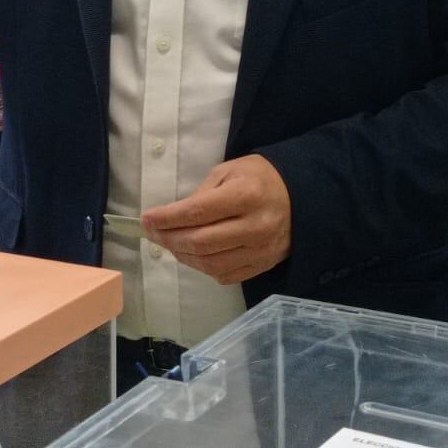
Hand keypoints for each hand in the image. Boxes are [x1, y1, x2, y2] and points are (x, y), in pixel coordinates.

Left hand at [140, 155, 291, 285]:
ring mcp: (260, 251)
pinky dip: (203, 268)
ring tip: (169, 243)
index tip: (146, 218)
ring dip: (182, 255)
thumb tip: (172, 218)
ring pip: (210, 264)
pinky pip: (225, 275)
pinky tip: (193, 255)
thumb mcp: (229, 171)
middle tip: (152, 232)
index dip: (167, 218)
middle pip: (200, 242)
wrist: (301, 196)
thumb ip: (202, 194)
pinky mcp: (262, 265)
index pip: (197, 212)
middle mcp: (254, 226)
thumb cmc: (259, 177)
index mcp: (245, 195)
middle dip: (169, 238)